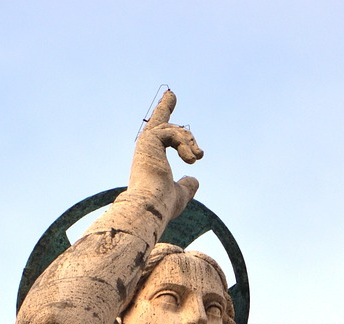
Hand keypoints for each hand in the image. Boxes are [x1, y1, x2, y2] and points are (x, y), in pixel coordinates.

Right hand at [127, 89, 203, 220]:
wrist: (151, 206)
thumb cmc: (163, 205)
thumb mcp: (181, 194)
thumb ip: (186, 186)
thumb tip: (194, 179)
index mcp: (150, 160)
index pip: (158, 135)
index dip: (164, 115)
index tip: (170, 97)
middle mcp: (145, 150)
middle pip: (158, 123)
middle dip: (165, 107)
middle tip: (174, 98)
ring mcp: (145, 143)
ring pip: (172, 129)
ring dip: (189, 141)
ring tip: (198, 156)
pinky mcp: (149, 140)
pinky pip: (173, 133)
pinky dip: (185, 144)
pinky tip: (191, 159)